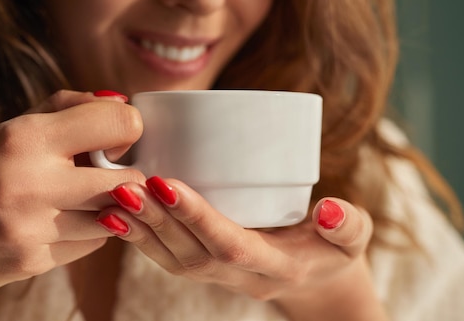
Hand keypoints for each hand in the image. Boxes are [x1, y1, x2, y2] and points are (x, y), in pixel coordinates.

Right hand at [0, 90, 142, 318]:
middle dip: (126, 171)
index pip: (116, 123)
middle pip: (127, 179)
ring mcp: (35, 229)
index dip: (126, 127)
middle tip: (109, 168)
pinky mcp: (35, 262)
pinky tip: (61, 220)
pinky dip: (89, 229)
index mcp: (22, 138)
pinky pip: (91, 243)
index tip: (116, 134)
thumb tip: (116, 102)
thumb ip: (57, 112)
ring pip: (115, 216)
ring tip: (77, 195)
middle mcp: (32, 184)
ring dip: (108, 204)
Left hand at [97, 177, 387, 320]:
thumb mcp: (351, 239)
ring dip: (139, 228)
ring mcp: (217, 277)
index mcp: (274, 267)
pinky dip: (138, 237)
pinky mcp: (203, 267)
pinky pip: (166, 258)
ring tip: (111, 195)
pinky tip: (115, 213)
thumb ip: (347, 224)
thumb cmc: (332, 251)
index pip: (229, 245)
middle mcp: (238, 277)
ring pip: (171, 257)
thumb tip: (329, 208)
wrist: (314, 280)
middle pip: (189, 253)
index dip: (197, 216)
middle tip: (124, 184)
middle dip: (155, 219)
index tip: (166, 182)